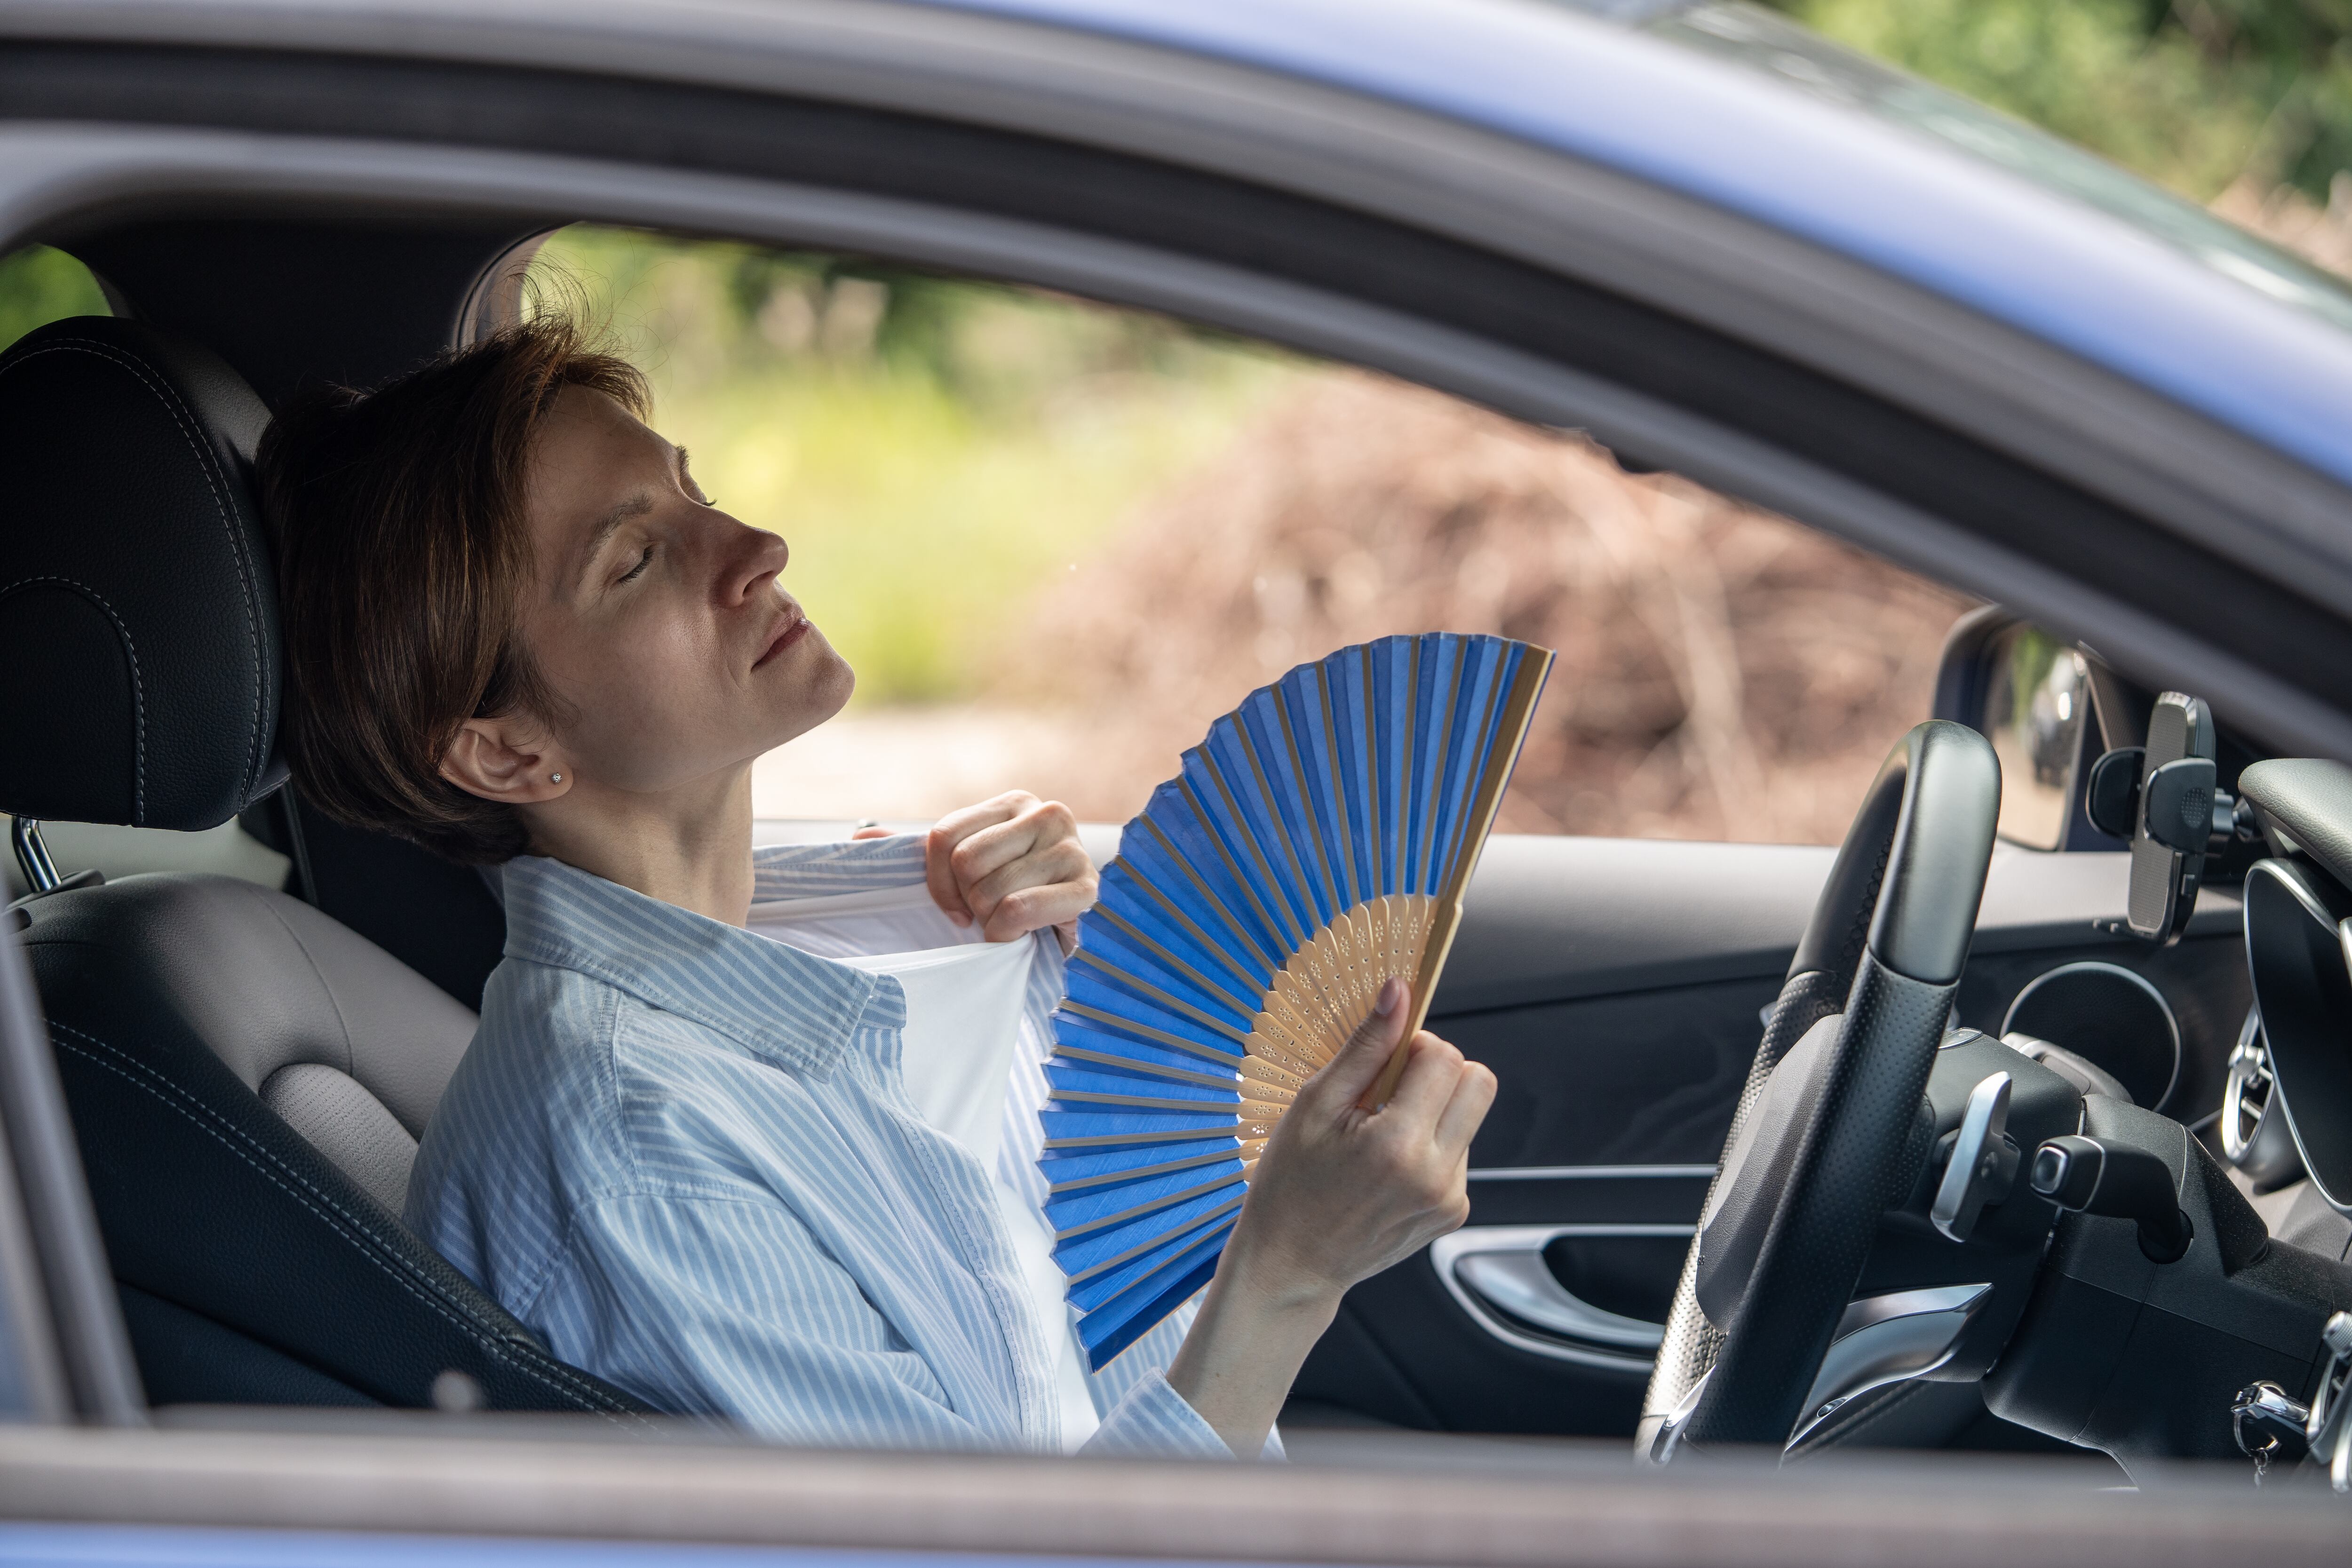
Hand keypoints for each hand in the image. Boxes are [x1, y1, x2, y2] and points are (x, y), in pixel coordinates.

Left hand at [924, 791, 1097, 948]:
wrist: (1067, 938)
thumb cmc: (1012, 900)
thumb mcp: (966, 871)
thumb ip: (921, 853)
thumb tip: (861, 838)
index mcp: (1014, 803)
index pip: (944, 837)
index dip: (937, 882)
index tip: (953, 907)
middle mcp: (1047, 814)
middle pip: (967, 862)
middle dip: (970, 902)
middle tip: (991, 913)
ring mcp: (1072, 848)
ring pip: (992, 890)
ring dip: (991, 922)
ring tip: (1010, 924)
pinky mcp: (1087, 887)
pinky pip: (1018, 910)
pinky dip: (1008, 933)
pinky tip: (1023, 935)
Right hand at [1164, 978, 1493, 1455]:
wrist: (1292, 1264)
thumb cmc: (1290, 1183)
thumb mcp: (1314, 1105)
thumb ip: (1365, 1048)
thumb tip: (1399, 991)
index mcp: (1399, 1144)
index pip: (1446, 1058)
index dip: (1414, 1047)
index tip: (1382, 1064)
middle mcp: (1437, 1175)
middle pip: (1478, 1082)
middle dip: (1439, 1071)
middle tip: (1389, 1090)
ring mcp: (1450, 1198)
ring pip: (1469, 1115)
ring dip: (1432, 1110)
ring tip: (1378, 1137)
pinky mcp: (1453, 1213)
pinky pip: (1459, 1151)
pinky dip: (1430, 1144)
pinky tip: (1386, 1165)